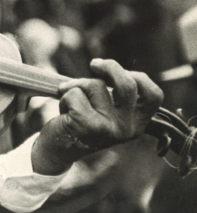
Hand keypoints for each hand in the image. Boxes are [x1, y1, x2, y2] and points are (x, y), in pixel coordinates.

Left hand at [32, 58, 163, 174]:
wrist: (59, 149)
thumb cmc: (82, 122)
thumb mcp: (105, 110)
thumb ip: (113, 93)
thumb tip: (103, 66)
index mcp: (136, 123)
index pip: (154, 96)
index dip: (140, 77)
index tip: (123, 71)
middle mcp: (127, 128)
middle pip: (127, 85)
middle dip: (110, 67)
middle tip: (95, 64)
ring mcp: (107, 128)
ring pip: (95, 85)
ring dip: (78, 86)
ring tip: (72, 102)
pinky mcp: (86, 125)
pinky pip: (75, 93)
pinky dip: (65, 96)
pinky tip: (64, 110)